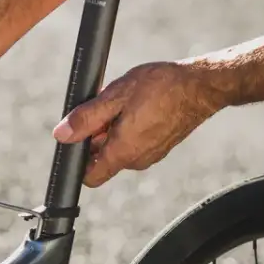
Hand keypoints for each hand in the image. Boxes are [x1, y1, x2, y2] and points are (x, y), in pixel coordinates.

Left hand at [52, 61, 222, 187]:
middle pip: (103, 158)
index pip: (89, 177)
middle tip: (104, 106)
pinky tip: (136, 105)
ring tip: (123, 102)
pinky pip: (135, 143)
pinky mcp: (160, 147)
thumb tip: (62, 134)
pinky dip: (128, 127)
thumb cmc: (162, 87)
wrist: (201, 87)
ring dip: (113, 128)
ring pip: (119, 148)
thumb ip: (86, 118)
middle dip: (96, 135)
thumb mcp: (115, 96)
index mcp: (123, 152)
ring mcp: (151, 155)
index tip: (79, 135)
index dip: (78, 159)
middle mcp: (137, 160)